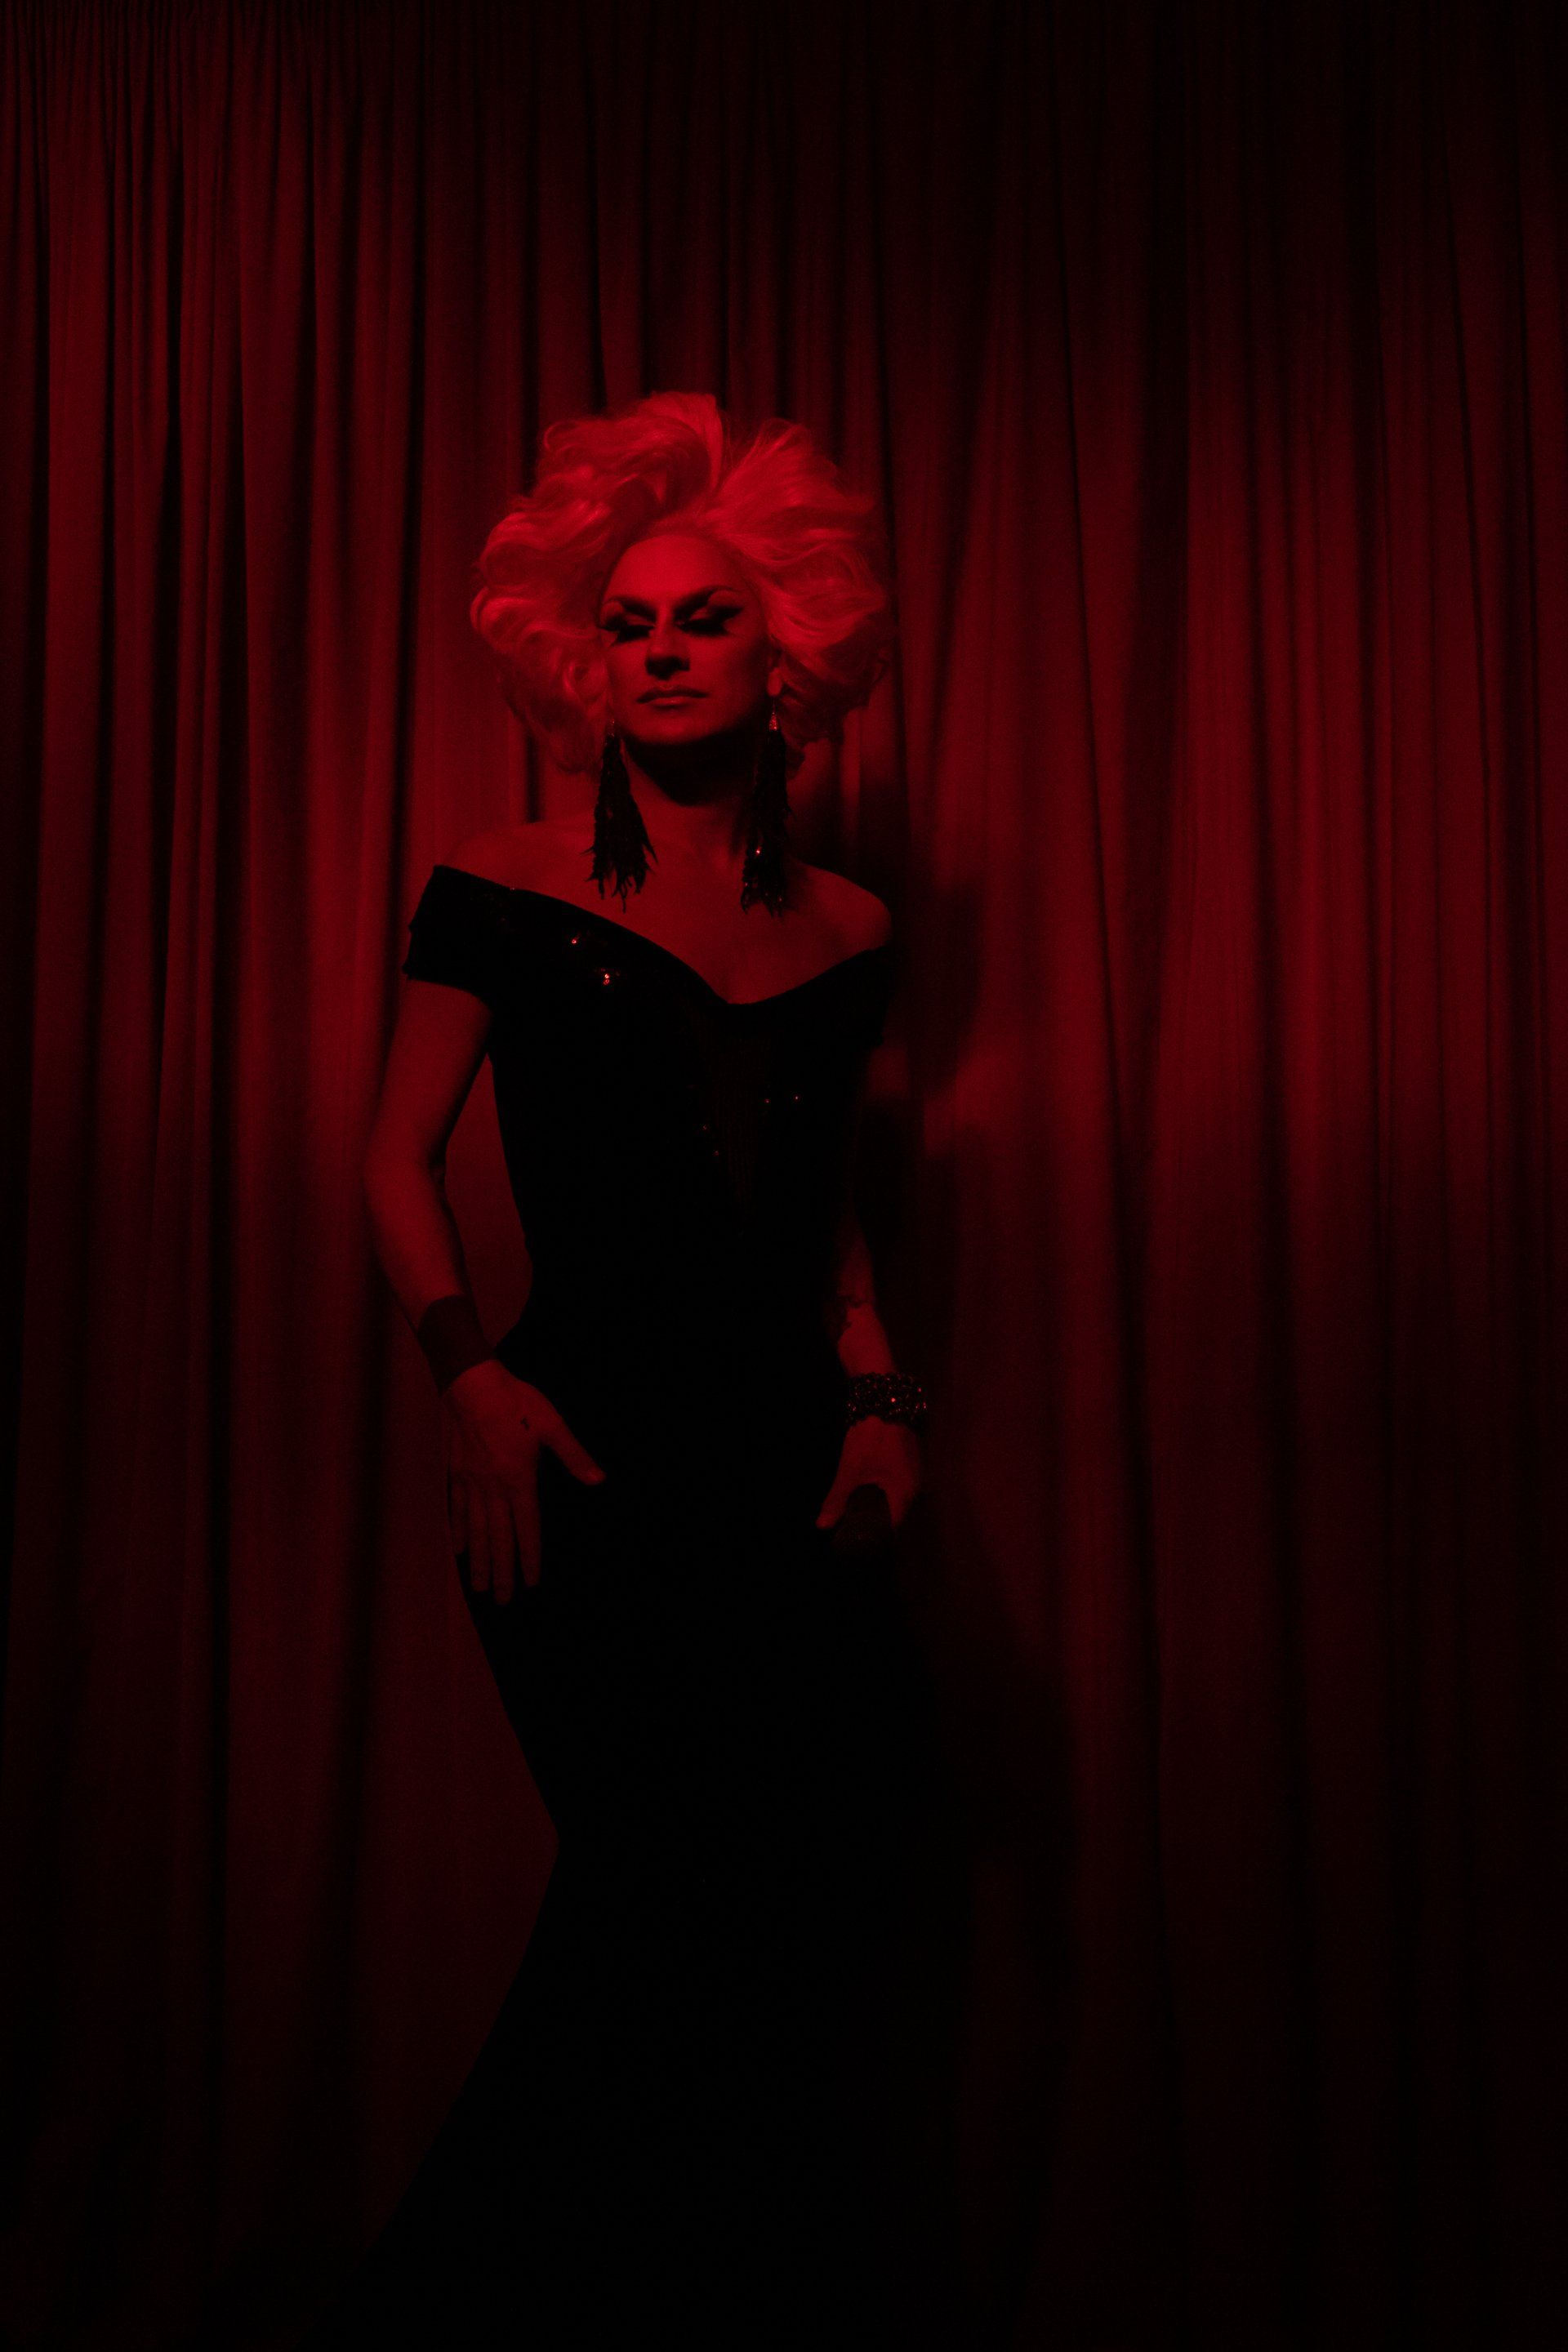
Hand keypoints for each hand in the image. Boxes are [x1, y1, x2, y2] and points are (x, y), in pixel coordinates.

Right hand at [440, 1359, 605, 1601]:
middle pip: (498, 1538)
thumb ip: (574, 1456)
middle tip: (501, 1600)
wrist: (471, 1384)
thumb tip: (599, 1480)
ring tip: (479, 1587)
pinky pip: (456, 1510)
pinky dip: (458, 1532)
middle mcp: (494, 1488)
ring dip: (479, 1561)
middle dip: (502, 1572)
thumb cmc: (516, 1401)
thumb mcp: (552, 1425)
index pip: (527, 1528)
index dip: (530, 1557)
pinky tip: (458, 1550)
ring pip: (476, 1531)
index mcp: (520, 1479)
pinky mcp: (457, 1474)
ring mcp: (472, 1483)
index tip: (531, 1583)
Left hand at [814, 1415, 922, 1536]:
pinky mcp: (913, 1462)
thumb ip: (837, 1500)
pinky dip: (885, 1489)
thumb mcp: (850, 1471)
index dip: (874, 1536)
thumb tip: (822, 1526)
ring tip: (857, 1505)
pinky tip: (869, 1485)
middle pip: (896, 1515)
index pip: (893, 1529)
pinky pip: (900, 1485)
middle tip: (852, 1522)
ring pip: (897, 1499)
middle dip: (875, 1520)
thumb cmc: (871, 1440)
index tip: (857, 1538)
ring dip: (880, 1503)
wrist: (886, 1400)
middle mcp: (917, 1488)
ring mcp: (917, 1473)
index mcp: (905, 1495)